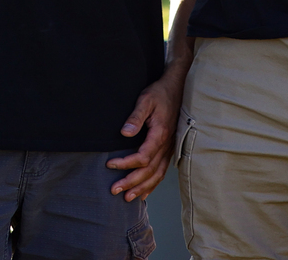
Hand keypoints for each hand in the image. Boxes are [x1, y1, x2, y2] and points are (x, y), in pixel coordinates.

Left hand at [105, 67, 184, 200]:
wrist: (177, 87)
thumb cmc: (160, 93)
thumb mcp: (145, 100)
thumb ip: (135, 117)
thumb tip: (125, 133)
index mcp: (160, 134)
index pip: (142, 157)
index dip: (126, 164)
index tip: (110, 165)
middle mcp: (166, 145)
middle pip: (149, 171)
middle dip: (131, 183)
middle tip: (114, 190)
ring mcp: (170, 148)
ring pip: (157, 175)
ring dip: (142, 188)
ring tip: (128, 198)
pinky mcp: (169, 148)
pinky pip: (162, 171)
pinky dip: (153, 184)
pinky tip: (144, 192)